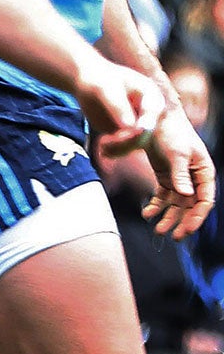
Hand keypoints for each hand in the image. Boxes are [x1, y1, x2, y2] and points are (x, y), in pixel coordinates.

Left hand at [74, 57, 163, 157]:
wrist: (89, 83)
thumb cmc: (98, 80)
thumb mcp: (105, 89)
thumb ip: (117, 106)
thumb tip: (130, 127)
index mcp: (151, 96)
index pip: (153, 114)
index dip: (145, 126)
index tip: (135, 131)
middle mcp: (149, 113)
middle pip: (147, 134)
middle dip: (128, 141)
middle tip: (107, 143)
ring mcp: (139, 124)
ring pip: (135, 145)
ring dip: (120, 148)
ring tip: (103, 145)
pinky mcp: (126, 134)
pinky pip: (124, 148)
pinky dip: (114, 151)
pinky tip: (103, 149)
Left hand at [140, 104, 215, 238]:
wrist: (155, 117)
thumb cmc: (172, 131)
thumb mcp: (177, 153)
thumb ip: (180, 174)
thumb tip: (185, 195)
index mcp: (204, 172)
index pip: (205, 200)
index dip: (197, 217)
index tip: (187, 230)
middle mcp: (194, 178)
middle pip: (191, 206)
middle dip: (183, 222)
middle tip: (174, 236)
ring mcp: (180, 178)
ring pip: (177, 204)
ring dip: (168, 217)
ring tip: (158, 230)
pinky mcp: (166, 176)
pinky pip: (163, 196)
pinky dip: (156, 206)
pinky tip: (148, 213)